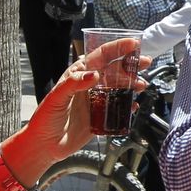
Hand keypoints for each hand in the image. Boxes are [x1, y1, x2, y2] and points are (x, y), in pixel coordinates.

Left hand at [3, 37, 149, 182]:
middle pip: (114, 70)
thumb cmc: (45, 119)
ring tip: (142, 85)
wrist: (44, 146)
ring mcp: (96, 101)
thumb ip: (74, 84)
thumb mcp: (56, 97)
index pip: (100, 56)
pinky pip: (118, 108)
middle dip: (131, 64)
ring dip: (132, 84)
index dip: (117, 48)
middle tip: (146, 61)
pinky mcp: (101, 117)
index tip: (132, 44)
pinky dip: (128, 106)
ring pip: (119, 88)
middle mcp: (89, 85)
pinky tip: (134, 105)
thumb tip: (95, 74)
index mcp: (78, 75)